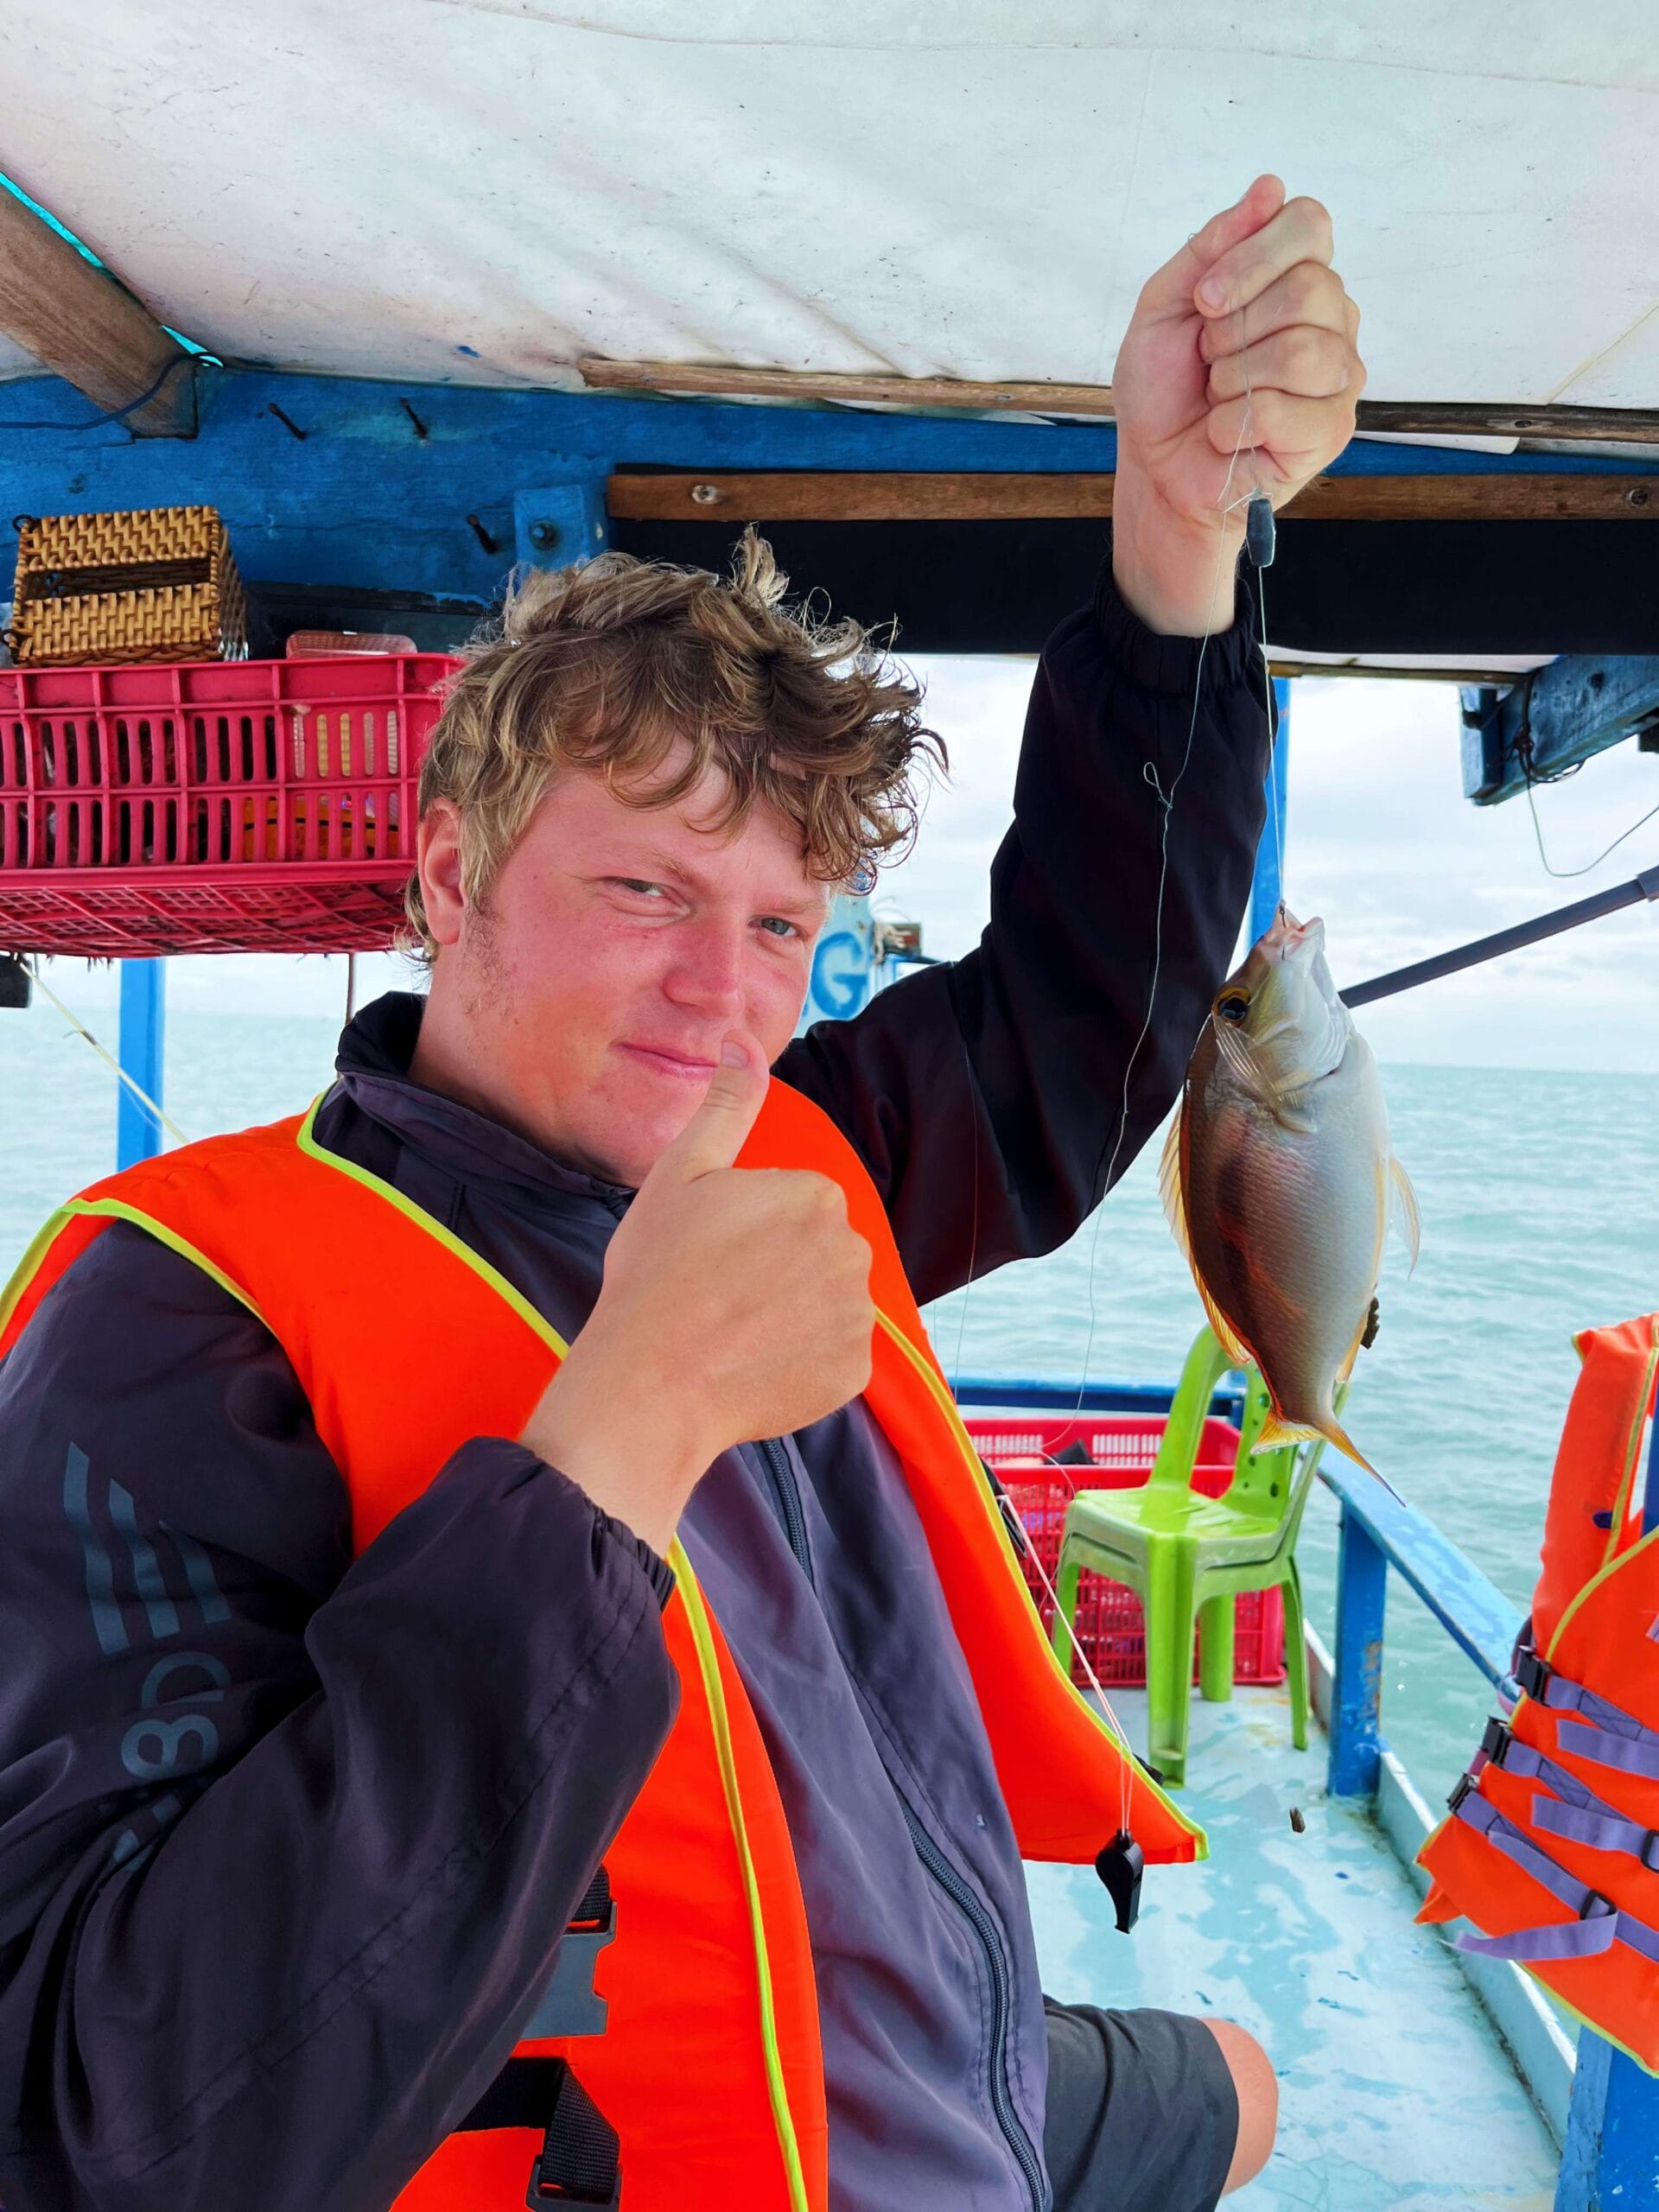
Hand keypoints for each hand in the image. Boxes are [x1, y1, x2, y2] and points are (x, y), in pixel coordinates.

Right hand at [519, 1034, 875, 1553]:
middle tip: (716, 1295)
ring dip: (790, 1316)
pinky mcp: (852, 1372)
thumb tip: (744, 1040)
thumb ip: (726, 1106)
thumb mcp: (680, 1173)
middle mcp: (852, 1249)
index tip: (709, 1253)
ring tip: (731, 1332)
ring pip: (825, 1304)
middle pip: (815, 1253)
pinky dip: (801, 1364)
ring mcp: (856, 1316)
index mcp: (815, 1194)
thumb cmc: (656, 1274)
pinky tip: (753, 1366)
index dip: (747, 1230)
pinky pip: (832, 1358)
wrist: (651, 1383)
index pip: (793, 1206)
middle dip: (777, 1270)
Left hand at [1111, 175, 1363, 634]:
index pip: (1310, 223)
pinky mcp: (1332, 428)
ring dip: (1235, 377)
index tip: (1204, 300)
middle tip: (1207, 359)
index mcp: (1295, 275)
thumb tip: (1270, 187)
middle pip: (1310, 286)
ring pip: (1306, 349)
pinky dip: (1236, 422)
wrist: (1156, 469)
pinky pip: (1290, 408)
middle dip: (1235, 326)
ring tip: (1218, 396)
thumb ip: (1213, 244)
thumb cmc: (1164, 390)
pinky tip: (1226, 432)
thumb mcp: (1166, 304)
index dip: (1252, 256)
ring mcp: (1339, 374)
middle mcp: (1330, 317)